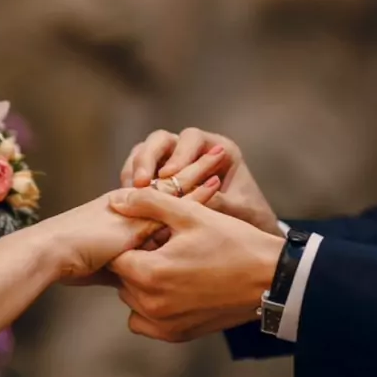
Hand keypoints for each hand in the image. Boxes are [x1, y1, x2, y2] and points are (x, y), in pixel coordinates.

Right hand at [36, 148, 224, 283]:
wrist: (51, 254)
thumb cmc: (68, 262)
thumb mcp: (104, 265)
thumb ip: (123, 267)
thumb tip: (135, 283)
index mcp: (121, 213)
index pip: (156, 196)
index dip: (178, 188)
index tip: (199, 178)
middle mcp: (130, 204)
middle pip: (168, 183)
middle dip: (191, 169)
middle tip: (216, 154)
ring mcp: (136, 207)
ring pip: (174, 185)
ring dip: (198, 171)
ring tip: (221, 156)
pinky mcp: (140, 214)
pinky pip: (174, 200)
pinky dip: (196, 193)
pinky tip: (216, 183)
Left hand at [109, 188, 283, 341]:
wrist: (271, 279)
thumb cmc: (234, 243)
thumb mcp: (192, 214)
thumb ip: (149, 203)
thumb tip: (117, 201)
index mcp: (150, 273)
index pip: (116, 256)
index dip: (132, 241)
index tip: (153, 234)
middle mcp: (151, 304)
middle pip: (122, 278)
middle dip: (136, 261)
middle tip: (165, 247)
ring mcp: (164, 323)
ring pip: (132, 299)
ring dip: (143, 284)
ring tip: (173, 266)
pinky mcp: (177, 335)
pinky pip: (145, 322)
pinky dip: (151, 307)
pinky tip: (174, 289)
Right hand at [120, 127, 281, 236]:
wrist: (247, 238)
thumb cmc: (248, 217)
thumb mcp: (239, 210)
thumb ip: (219, 202)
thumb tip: (192, 199)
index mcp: (217, 148)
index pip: (192, 139)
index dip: (179, 154)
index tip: (169, 175)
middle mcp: (192, 150)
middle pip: (161, 140)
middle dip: (148, 158)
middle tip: (141, 183)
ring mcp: (172, 162)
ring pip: (144, 153)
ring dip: (134, 170)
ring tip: (130, 193)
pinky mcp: (157, 179)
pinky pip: (137, 172)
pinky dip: (130, 184)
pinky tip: (128, 203)